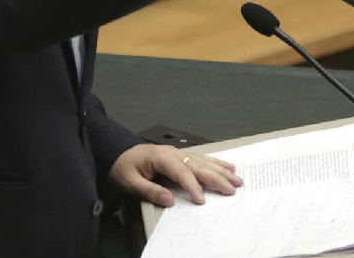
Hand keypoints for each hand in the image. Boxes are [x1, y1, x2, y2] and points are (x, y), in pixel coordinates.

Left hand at [108, 144, 243, 206]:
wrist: (116, 152)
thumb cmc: (122, 167)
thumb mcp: (130, 182)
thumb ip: (149, 190)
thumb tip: (169, 200)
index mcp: (161, 158)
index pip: (182, 173)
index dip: (193, 186)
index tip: (202, 200)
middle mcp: (173, 153)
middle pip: (198, 165)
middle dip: (216, 178)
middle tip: (232, 189)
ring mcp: (177, 153)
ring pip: (203, 161)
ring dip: (221, 170)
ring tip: (237, 178)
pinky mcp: (179, 156)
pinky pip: (200, 159)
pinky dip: (215, 163)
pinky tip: (227, 166)